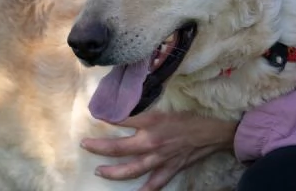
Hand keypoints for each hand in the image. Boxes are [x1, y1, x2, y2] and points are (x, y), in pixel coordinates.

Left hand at [80, 111, 237, 190]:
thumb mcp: (164, 110)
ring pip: (131, 169)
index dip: (108, 117)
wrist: (210, 134)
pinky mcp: (168, 170)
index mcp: (151, 123)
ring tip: (99, 171)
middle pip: (119, 148)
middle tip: (85, 145)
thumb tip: (125, 113)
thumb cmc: (187, 120)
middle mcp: (151, 142)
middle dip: (100, 147)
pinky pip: (153, 184)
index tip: (96, 115)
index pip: (123, 120)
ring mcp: (159, 159)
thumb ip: (144, 114)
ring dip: (113, 172)